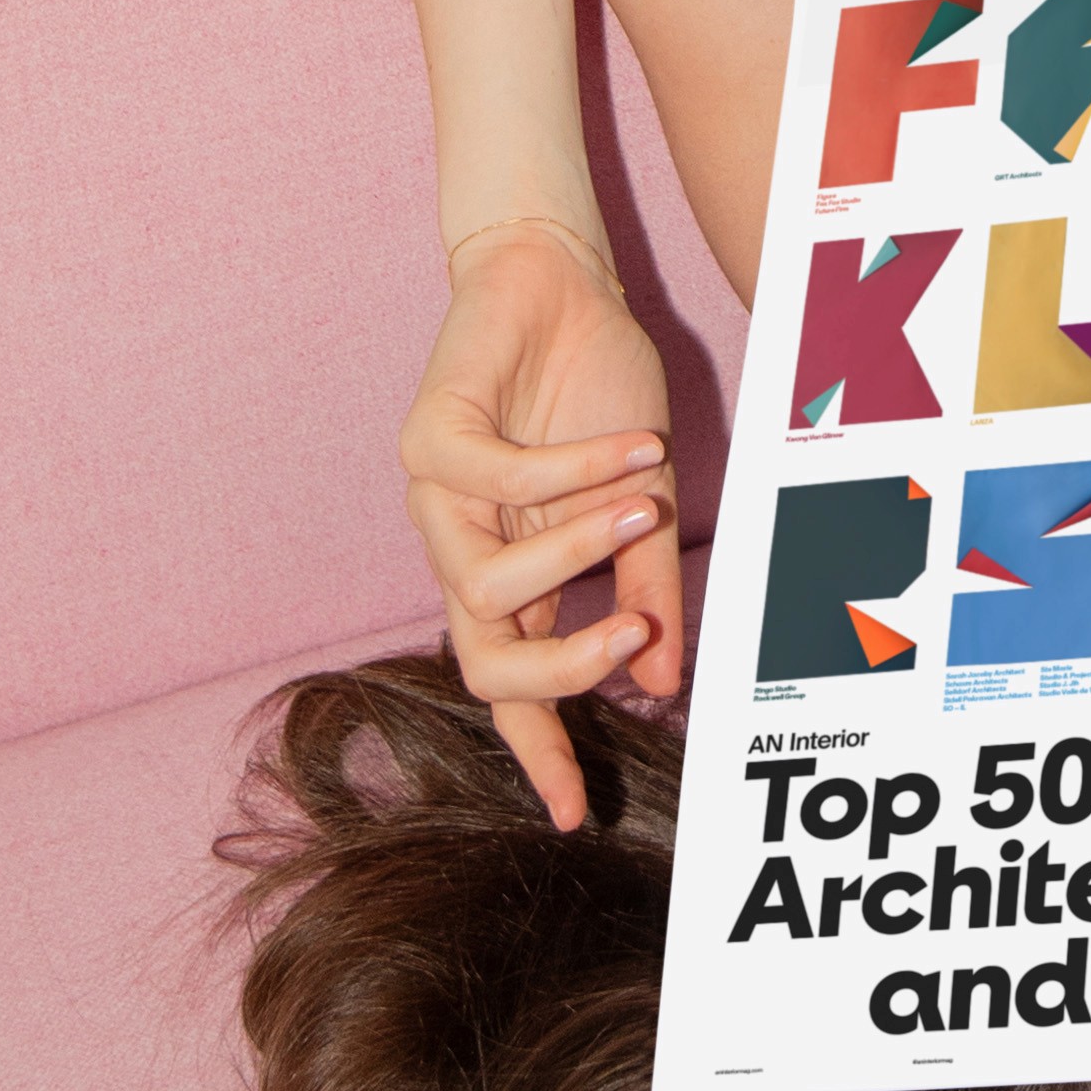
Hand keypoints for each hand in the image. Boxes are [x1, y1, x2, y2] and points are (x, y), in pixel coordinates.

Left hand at [398, 221, 679, 824]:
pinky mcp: (428, 437)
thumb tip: (661, 676)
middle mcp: (465, 552)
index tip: (576, 811)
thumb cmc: (599, 390)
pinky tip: (634, 445)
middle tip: (635, 638)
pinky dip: (575, 469)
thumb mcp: (640, 496)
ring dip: (576, 550)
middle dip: (560, 669)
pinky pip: (497, 482)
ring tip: (649, 503)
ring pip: (481, 582)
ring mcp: (437, 500)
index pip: (513, 685)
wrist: (561, 280)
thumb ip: (643, 581)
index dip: (541, 748)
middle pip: (482, 659)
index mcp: (515, 578)